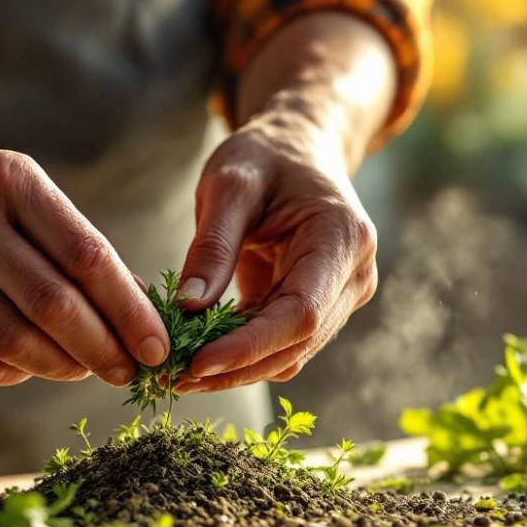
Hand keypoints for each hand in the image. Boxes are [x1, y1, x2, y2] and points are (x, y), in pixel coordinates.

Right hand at [0, 138, 168, 385]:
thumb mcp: (30, 193)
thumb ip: (82, 247)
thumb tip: (142, 315)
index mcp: (12, 183)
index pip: (87, 258)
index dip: (131, 311)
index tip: (158, 346)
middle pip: (53, 306)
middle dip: (105, 349)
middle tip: (131, 372)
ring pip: (16, 343)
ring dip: (66, 367)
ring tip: (89, 369)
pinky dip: (20, 373)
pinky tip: (36, 363)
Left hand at [175, 108, 377, 392]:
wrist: (298, 148)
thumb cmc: (264, 156)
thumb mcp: (229, 183)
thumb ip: (212, 245)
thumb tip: (187, 307)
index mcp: (342, 238)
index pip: (300, 313)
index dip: (250, 346)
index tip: (196, 363)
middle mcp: (354, 275)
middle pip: (296, 343)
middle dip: (236, 367)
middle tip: (173, 377)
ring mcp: (342, 296)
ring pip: (290, 354)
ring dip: (236, 370)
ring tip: (178, 373)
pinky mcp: (321, 307)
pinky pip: (282, 344)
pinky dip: (241, 355)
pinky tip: (199, 355)